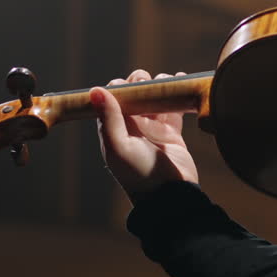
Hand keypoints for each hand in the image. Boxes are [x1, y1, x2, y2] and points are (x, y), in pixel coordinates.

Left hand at [90, 69, 199, 201]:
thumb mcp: (119, 146)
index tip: (126, 84)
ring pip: (154, 98)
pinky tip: (180, 80)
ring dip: (159, 85)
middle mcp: (131, 128)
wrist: (171, 195)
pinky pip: (173, 108)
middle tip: (147, 81)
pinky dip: (176, 93)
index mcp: (114, 131)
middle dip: (140, 82)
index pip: (111, 100)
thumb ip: (109, 118)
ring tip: (166, 81)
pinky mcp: (172, 132)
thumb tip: (95, 90)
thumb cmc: (140, 175)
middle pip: (134, 95)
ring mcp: (152, 129)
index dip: (118, 87)